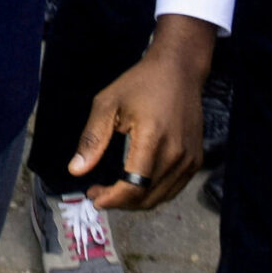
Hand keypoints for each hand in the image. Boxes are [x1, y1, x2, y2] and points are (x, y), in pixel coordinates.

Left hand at [71, 14, 214, 210]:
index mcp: (153, 139)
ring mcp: (189, 159)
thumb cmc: (141, 83)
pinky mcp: (196, 160)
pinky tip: (136, 183)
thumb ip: (92, 139)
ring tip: (114, 189)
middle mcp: (176, 154)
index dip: (112, 199)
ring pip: (160, 197)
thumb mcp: (107, 104)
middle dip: (119, 202)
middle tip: (99, 191)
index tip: (94, 196)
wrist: (179, 70)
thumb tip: (76, 170)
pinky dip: (152, 193)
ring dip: (135, 200)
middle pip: (146, 197)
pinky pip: (173, 188)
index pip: (133, 187)